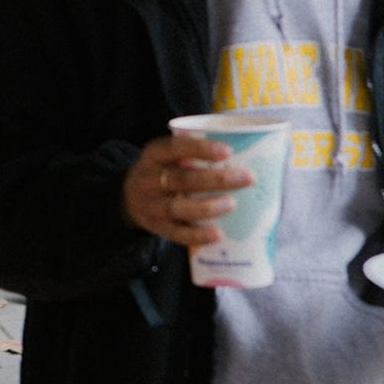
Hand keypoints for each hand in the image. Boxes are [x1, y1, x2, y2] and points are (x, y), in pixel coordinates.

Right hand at [121, 134, 252, 246]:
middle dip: (216, 179)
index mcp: (155, 155)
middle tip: (248, 178)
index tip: (228, 151)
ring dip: (206, 206)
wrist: (130, 197)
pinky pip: (176, 233)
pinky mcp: (157, 227)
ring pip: (177, 207)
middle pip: (181, 179)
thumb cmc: (166, 171)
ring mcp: (151, 205)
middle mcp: (149, 179)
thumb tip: (254, 154)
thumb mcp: (170, 156)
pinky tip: (217, 234)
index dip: (200, 149)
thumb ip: (196, 154)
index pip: (174, 148)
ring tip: (232, 204)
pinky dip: (196, 235)